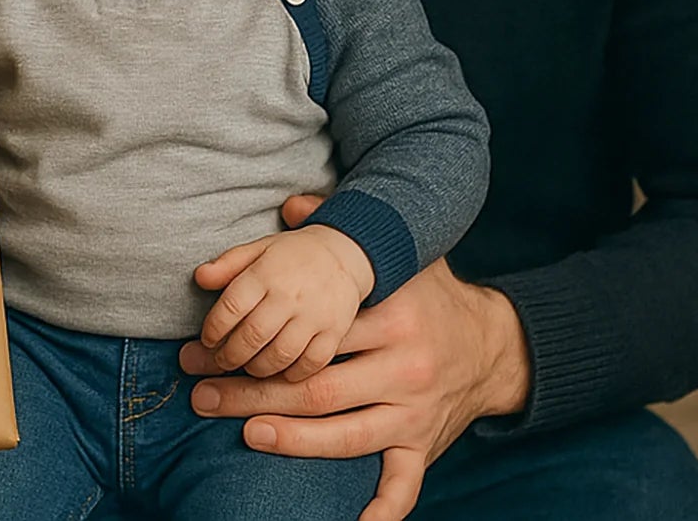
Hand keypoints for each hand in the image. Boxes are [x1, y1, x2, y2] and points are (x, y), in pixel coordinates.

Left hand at [181, 195, 530, 520]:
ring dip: (291, 439)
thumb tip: (289, 206)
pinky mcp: (425, 445)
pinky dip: (380, 508)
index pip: (314, 333)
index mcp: (392, 317)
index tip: (213, 343)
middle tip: (204, 392)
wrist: (494, 343)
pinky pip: (403, 484)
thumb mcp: (398, 256)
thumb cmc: (430, 295)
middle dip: (254, 392)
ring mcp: (415, 412)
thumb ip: (339, 229)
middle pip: (317, 387)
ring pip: (345, 434)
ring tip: (244, 431)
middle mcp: (404, 367)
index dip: (260, 339)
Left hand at [194, 223, 373, 379]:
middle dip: (230, 356)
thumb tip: (199, 278)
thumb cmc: (291, 256)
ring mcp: (314, 315)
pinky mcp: (334, 332)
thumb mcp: (257, 249)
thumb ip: (226, 264)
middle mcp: (289, 295)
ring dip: (257, 368)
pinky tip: (280, 372)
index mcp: (266, 272)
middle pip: (252, 336)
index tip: (208, 339)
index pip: (231, 307)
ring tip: (248, 366)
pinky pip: (310, 365)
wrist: (343, 254)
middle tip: (222, 361)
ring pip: (279, 355)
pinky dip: (292, 374)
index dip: (213, 329)